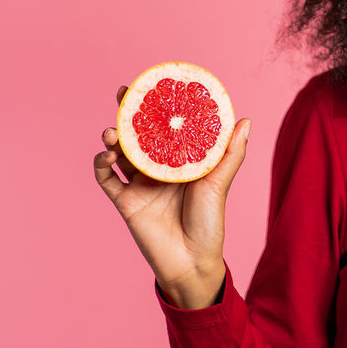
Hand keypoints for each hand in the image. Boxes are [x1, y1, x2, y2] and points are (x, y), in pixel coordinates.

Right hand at [93, 84, 251, 301]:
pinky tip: (105, 155)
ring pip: (120, 152)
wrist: (191, 262)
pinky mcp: (125, 201)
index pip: (166, 127)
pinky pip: (106, 179)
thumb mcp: (220, 184)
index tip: (153, 85)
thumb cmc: (209, 223)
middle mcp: (158, 169)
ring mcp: (140, 184)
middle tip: (123, 93)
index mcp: (180, 161)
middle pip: (139, 134)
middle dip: (129, 113)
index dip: (158, 107)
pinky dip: (101, 164)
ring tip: (112, 131)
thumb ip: (230, 153)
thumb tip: (245, 119)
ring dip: (113, 137)